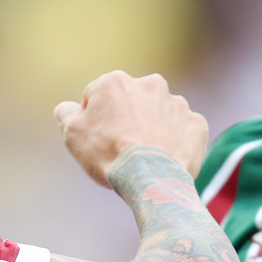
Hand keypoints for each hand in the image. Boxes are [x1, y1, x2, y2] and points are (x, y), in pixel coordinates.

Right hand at [54, 71, 207, 186]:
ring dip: (152, 128)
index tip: (96, 140)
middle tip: (121, 147)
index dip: (93, 120)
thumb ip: (66, 115)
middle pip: (131, 102)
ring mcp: (177, 104)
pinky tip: (165, 159)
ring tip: (145, 156)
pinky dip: (175, 142)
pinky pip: (183, 131)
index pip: (97, 96)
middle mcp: (150, 84)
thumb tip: (65, 108)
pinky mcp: (196, 124)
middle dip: (126, 119)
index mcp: (116, 82)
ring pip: (159, 114)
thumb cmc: (108, 154)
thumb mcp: (73, 134)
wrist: (151, 179)